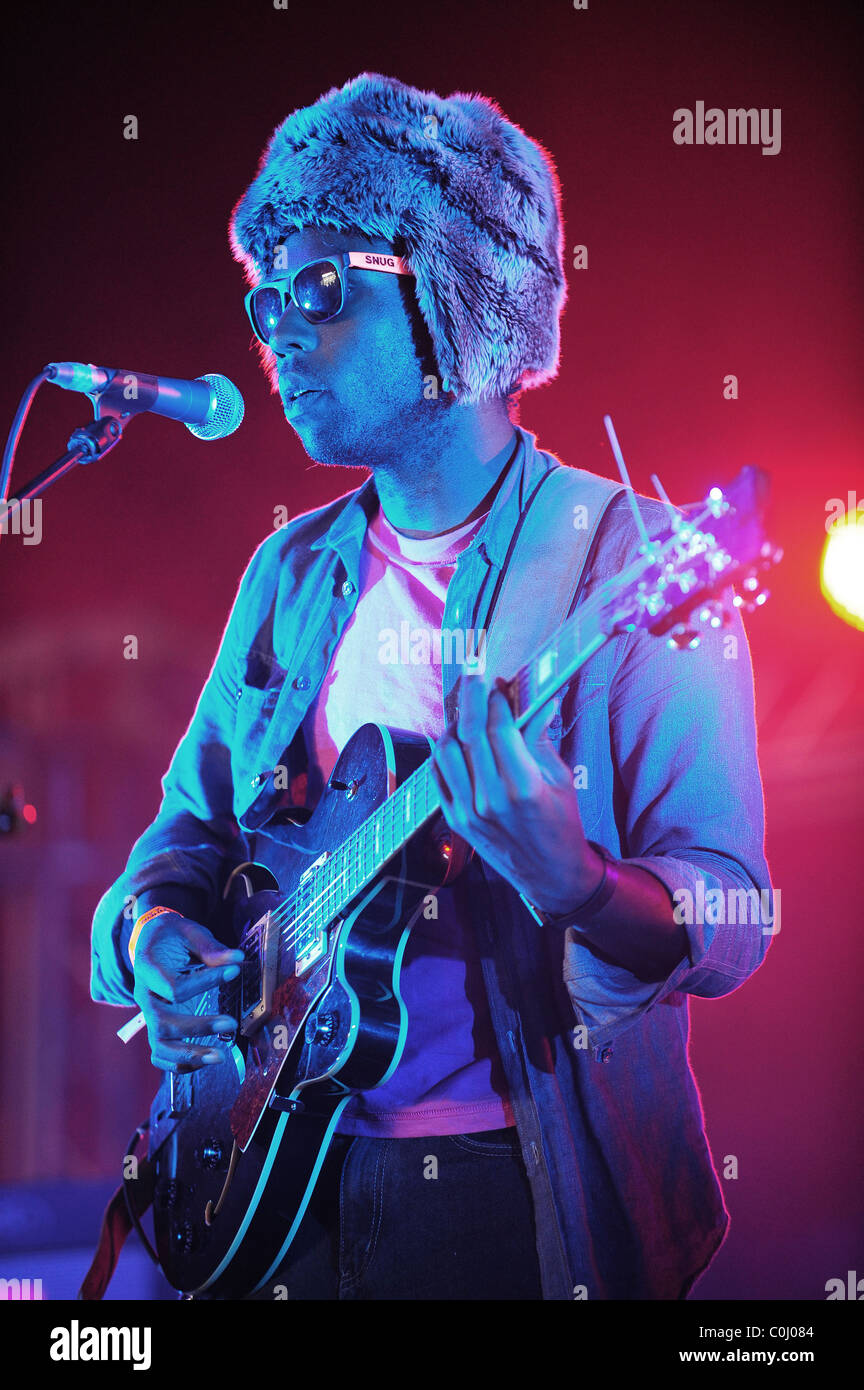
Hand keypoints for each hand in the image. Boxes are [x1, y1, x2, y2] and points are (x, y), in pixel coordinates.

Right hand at [131, 913, 243, 1072]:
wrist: (151, 941)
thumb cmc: (172, 936)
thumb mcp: (189, 932)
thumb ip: (210, 948)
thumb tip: (237, 959)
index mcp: (148, 970)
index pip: (174, 987)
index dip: (205, 981)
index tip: (233, 971)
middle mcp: (145, 997)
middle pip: (163, 1023)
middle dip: (198, 1028)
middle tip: (231, 1023)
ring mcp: (149, 1015)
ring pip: (160, 1045)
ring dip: (189, 1055)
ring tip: (220, 1056)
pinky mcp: (157, 1026)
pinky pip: (160, 1054)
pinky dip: (178, 1065)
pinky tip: (204, 1062)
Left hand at [429, 674, 602, 913]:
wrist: (552, 875)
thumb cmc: (563, 825)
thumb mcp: (561, 778)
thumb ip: (541, 737)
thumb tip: (539, 698)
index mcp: (523, 787)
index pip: (498, 727)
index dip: (496, 698)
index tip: (500, 683)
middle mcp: (490, 799)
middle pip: (469, 732)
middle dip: (471, 695)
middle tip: (474, 674)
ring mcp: (468, 811)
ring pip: (446, 750)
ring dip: (455, 722)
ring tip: (467, 710)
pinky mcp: (456, 820)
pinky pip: (438, 774)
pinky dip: (443, 750)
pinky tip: (455, 738)